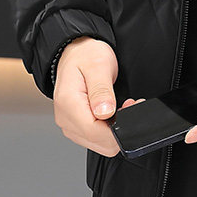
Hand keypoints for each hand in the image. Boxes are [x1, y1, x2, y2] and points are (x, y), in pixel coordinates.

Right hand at [53, 36, 123, 156]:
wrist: (75, 53)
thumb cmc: (85, 56)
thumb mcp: (98, 65)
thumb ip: (101, 90)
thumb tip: (105, 113)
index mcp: (68, 103)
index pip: (94, 132)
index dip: (118, 127)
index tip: (131, 108)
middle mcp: (65, 119)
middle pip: (99, 142)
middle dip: (119, 128)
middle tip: (129, 104)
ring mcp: (70, 125)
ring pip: (100, 144)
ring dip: (115, 129)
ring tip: (121, 106)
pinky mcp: (77, 127)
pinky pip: (97, 138)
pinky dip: (109, 129)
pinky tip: (114, 113)